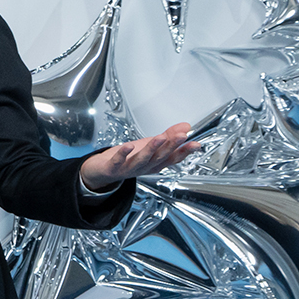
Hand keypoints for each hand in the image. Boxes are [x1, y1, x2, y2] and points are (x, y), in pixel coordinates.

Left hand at [80, 121, 195, 190]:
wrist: (102, 171)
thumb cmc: (128, 158)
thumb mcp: (151, 145)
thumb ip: (169, 135)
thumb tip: (186, 126)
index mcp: (155, 162)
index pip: (173, 157)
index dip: (185, 151)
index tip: (196, 144)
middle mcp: (145, 167)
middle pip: (160, 157)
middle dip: (171, 146)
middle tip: (182, 136)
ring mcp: (129, 168)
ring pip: (143, 159)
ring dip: (152, 149)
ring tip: (160, 138)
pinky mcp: (114, 167)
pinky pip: (119, 161)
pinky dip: (124, 154)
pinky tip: (128, 146)